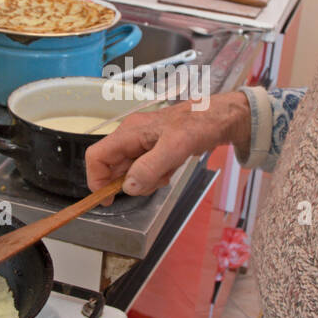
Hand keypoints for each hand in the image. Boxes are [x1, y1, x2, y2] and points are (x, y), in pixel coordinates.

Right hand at [85, 89, 251, 200]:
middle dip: (130, 181)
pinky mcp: (154, 148)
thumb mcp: (174, 148)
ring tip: (168, 170)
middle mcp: (131, 136)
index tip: (108, 200)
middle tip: (155, 181)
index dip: (96, 180)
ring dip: (147, 179)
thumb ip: (149, 168)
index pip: (96, 156)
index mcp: (129, 132)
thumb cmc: (198, 125)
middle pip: (113, 167)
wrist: (220, 117)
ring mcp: (142, 143)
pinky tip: (172, 167)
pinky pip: (145, 169)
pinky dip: (157, 175)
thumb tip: (127, 187)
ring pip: (130, 171)